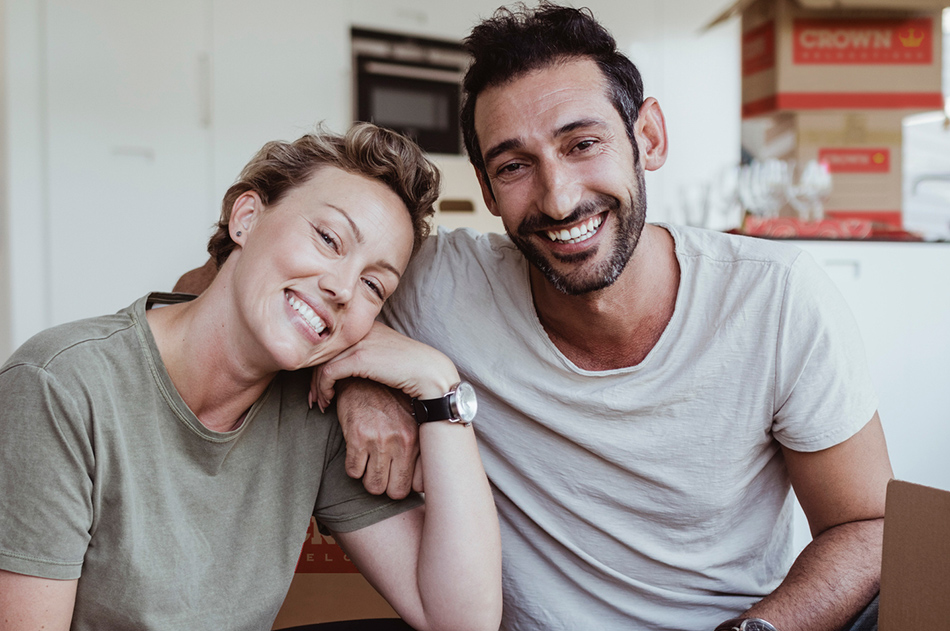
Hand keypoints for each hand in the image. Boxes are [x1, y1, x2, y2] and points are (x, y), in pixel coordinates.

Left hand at [314, 321, 458, 408]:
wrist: (431, 374)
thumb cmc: (413, 371)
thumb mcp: (387, 357)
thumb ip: (370, 356)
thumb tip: (351, 370)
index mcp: (368, 327)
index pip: (335, 343)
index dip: (323, 363)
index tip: (321, 385)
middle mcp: (361, 330)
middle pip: (324, 351)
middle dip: (315, 376)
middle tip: (314, 397)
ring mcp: (359, 342)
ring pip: (322, 362)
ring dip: (318, 386)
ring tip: (320, 402)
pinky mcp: (359, 358)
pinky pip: (328, 372)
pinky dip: (324, 387)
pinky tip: (329, 399)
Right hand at [331, 377, 422, 497]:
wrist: (364, 377)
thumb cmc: (388, 401)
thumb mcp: (411, 420)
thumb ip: (418, 446)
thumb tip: (422, 481)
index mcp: (417, 438)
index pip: (419, 485)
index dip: (406, 483)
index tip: (400, 476)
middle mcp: (402, 441)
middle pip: (396, 492)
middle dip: (388, 486)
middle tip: (382, 472)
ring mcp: (380, 440)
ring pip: (374, 486)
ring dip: (369, 478)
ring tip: (369, 462)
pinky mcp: (357, 437)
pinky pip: (353, 472)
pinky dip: (353, 467)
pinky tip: (357, 452)